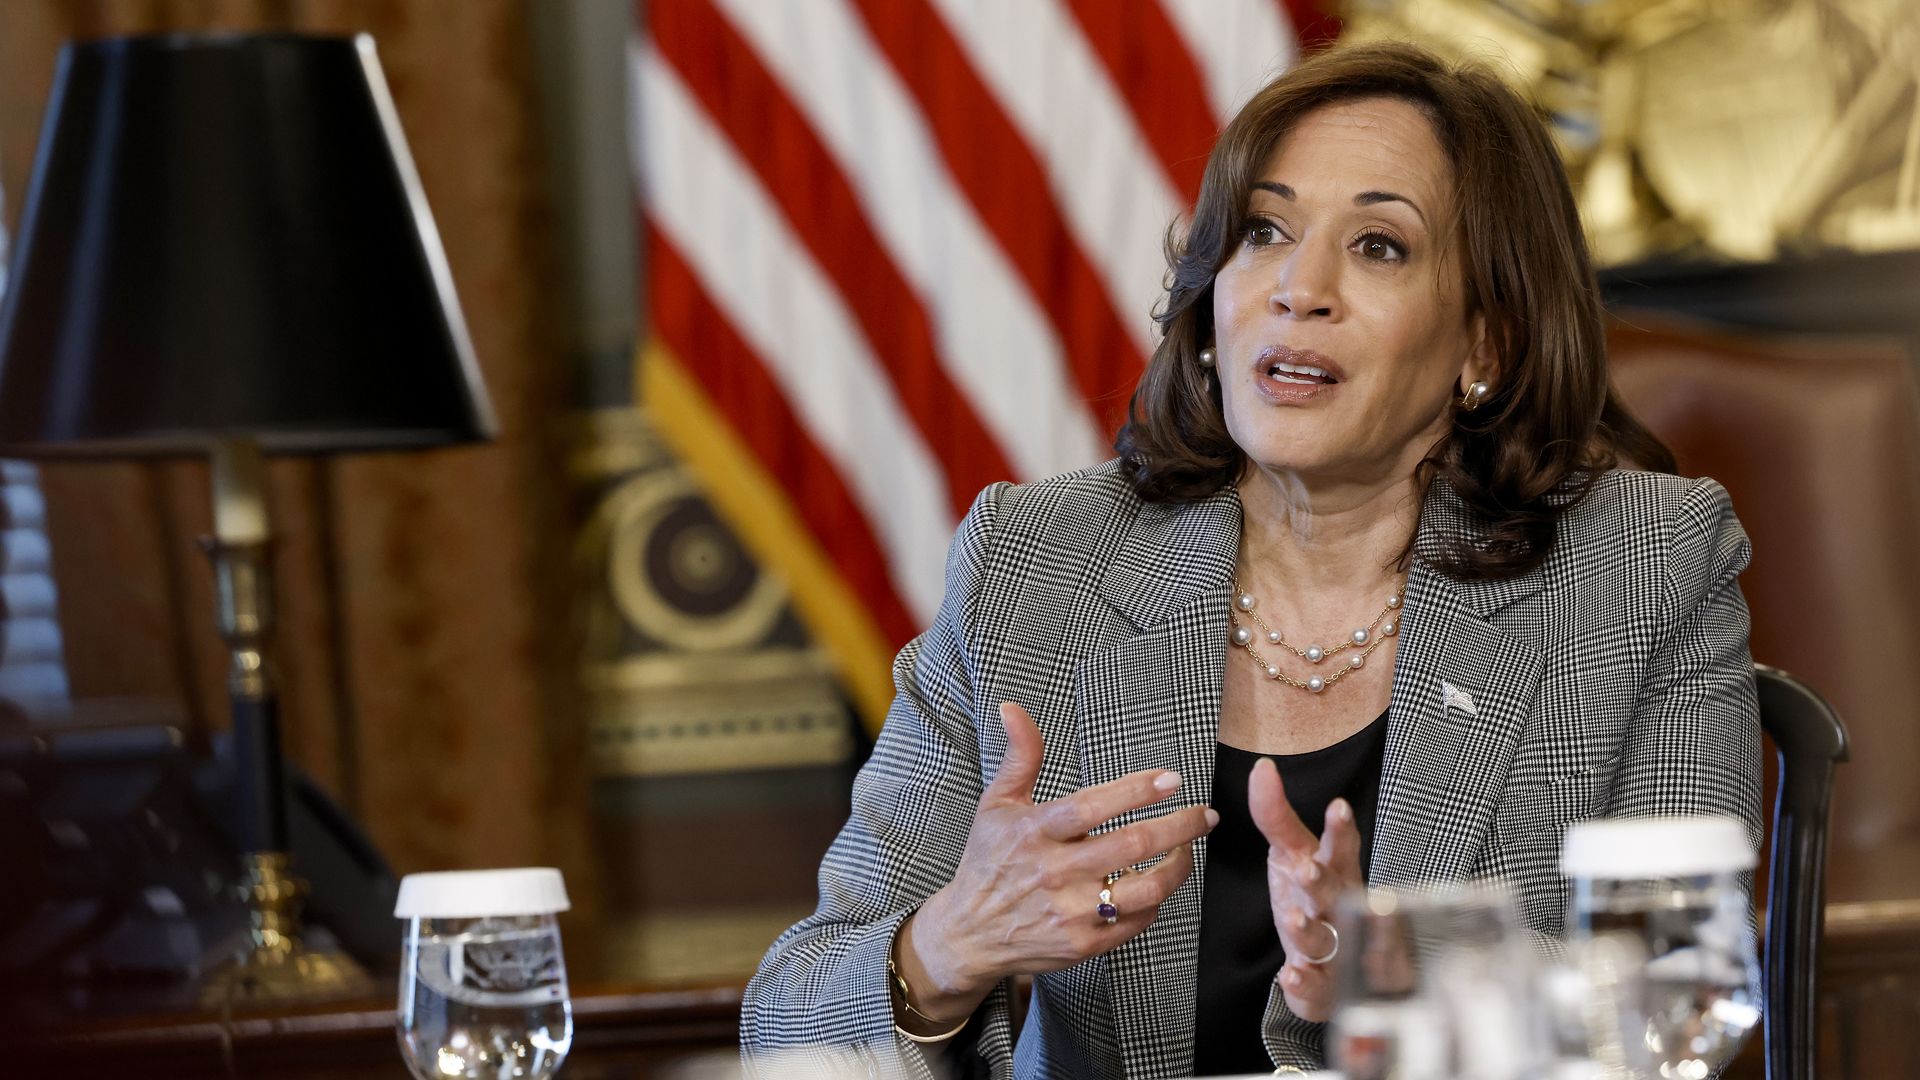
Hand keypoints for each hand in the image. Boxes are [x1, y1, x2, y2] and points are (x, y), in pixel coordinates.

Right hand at [896, 702, 1218, 1024]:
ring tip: (1188, 849)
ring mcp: (1071, 912)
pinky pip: (1137, 921)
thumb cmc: (988, 861)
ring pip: (1145, 889)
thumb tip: (1013, 709)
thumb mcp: (996, 805)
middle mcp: (1054, 872)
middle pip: (1132, 845)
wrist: (971, 934)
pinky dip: (1156, 900)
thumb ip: (1020, 757)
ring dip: (1178, 866)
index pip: (1092, 805)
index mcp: (1034, 831)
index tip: (1171, 779)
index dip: (1136, 790)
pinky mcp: (1083, 944)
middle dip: (1179, 826)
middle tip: (1204, 815)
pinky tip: (1157, 882)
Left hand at [1249, 757, 1363, 1022]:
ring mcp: (1334, 950)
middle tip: (1308, 870)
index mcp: (1335, 873)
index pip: (1341, 848)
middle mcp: (1339, 909)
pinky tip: (1290, 976)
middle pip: (1334, 893)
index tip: (1338, 807)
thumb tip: (1262, 767)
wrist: (1332, 967)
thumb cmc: (1314, 900)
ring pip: (1325, 940)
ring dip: (1309, 930)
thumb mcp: (1293, 855)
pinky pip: (1315, 987)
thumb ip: (1276, 816)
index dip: (1340, 830)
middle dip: (1322, 882)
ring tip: (1293, 920)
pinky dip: (1304, 984)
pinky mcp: (1323, 987)